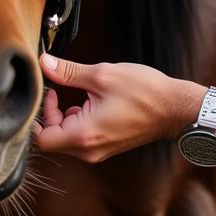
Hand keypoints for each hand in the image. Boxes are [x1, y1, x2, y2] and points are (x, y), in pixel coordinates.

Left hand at [32, 53, 201, 161]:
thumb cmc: (145, 92)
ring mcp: (99, 151)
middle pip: (54, 139)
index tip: (51, 93)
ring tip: (85, 95)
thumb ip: (69, 72)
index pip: (43, 139)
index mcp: (84, 135)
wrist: (175, 108)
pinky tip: (95, 103)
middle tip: (64, 90)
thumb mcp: (103, 75)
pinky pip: (83, 138)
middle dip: (54, 113)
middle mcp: (89, 150)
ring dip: (69, 117)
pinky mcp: (108, 147)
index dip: (40, 114)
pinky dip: (81, 121)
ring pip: (68, 139)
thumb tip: (45, 63)